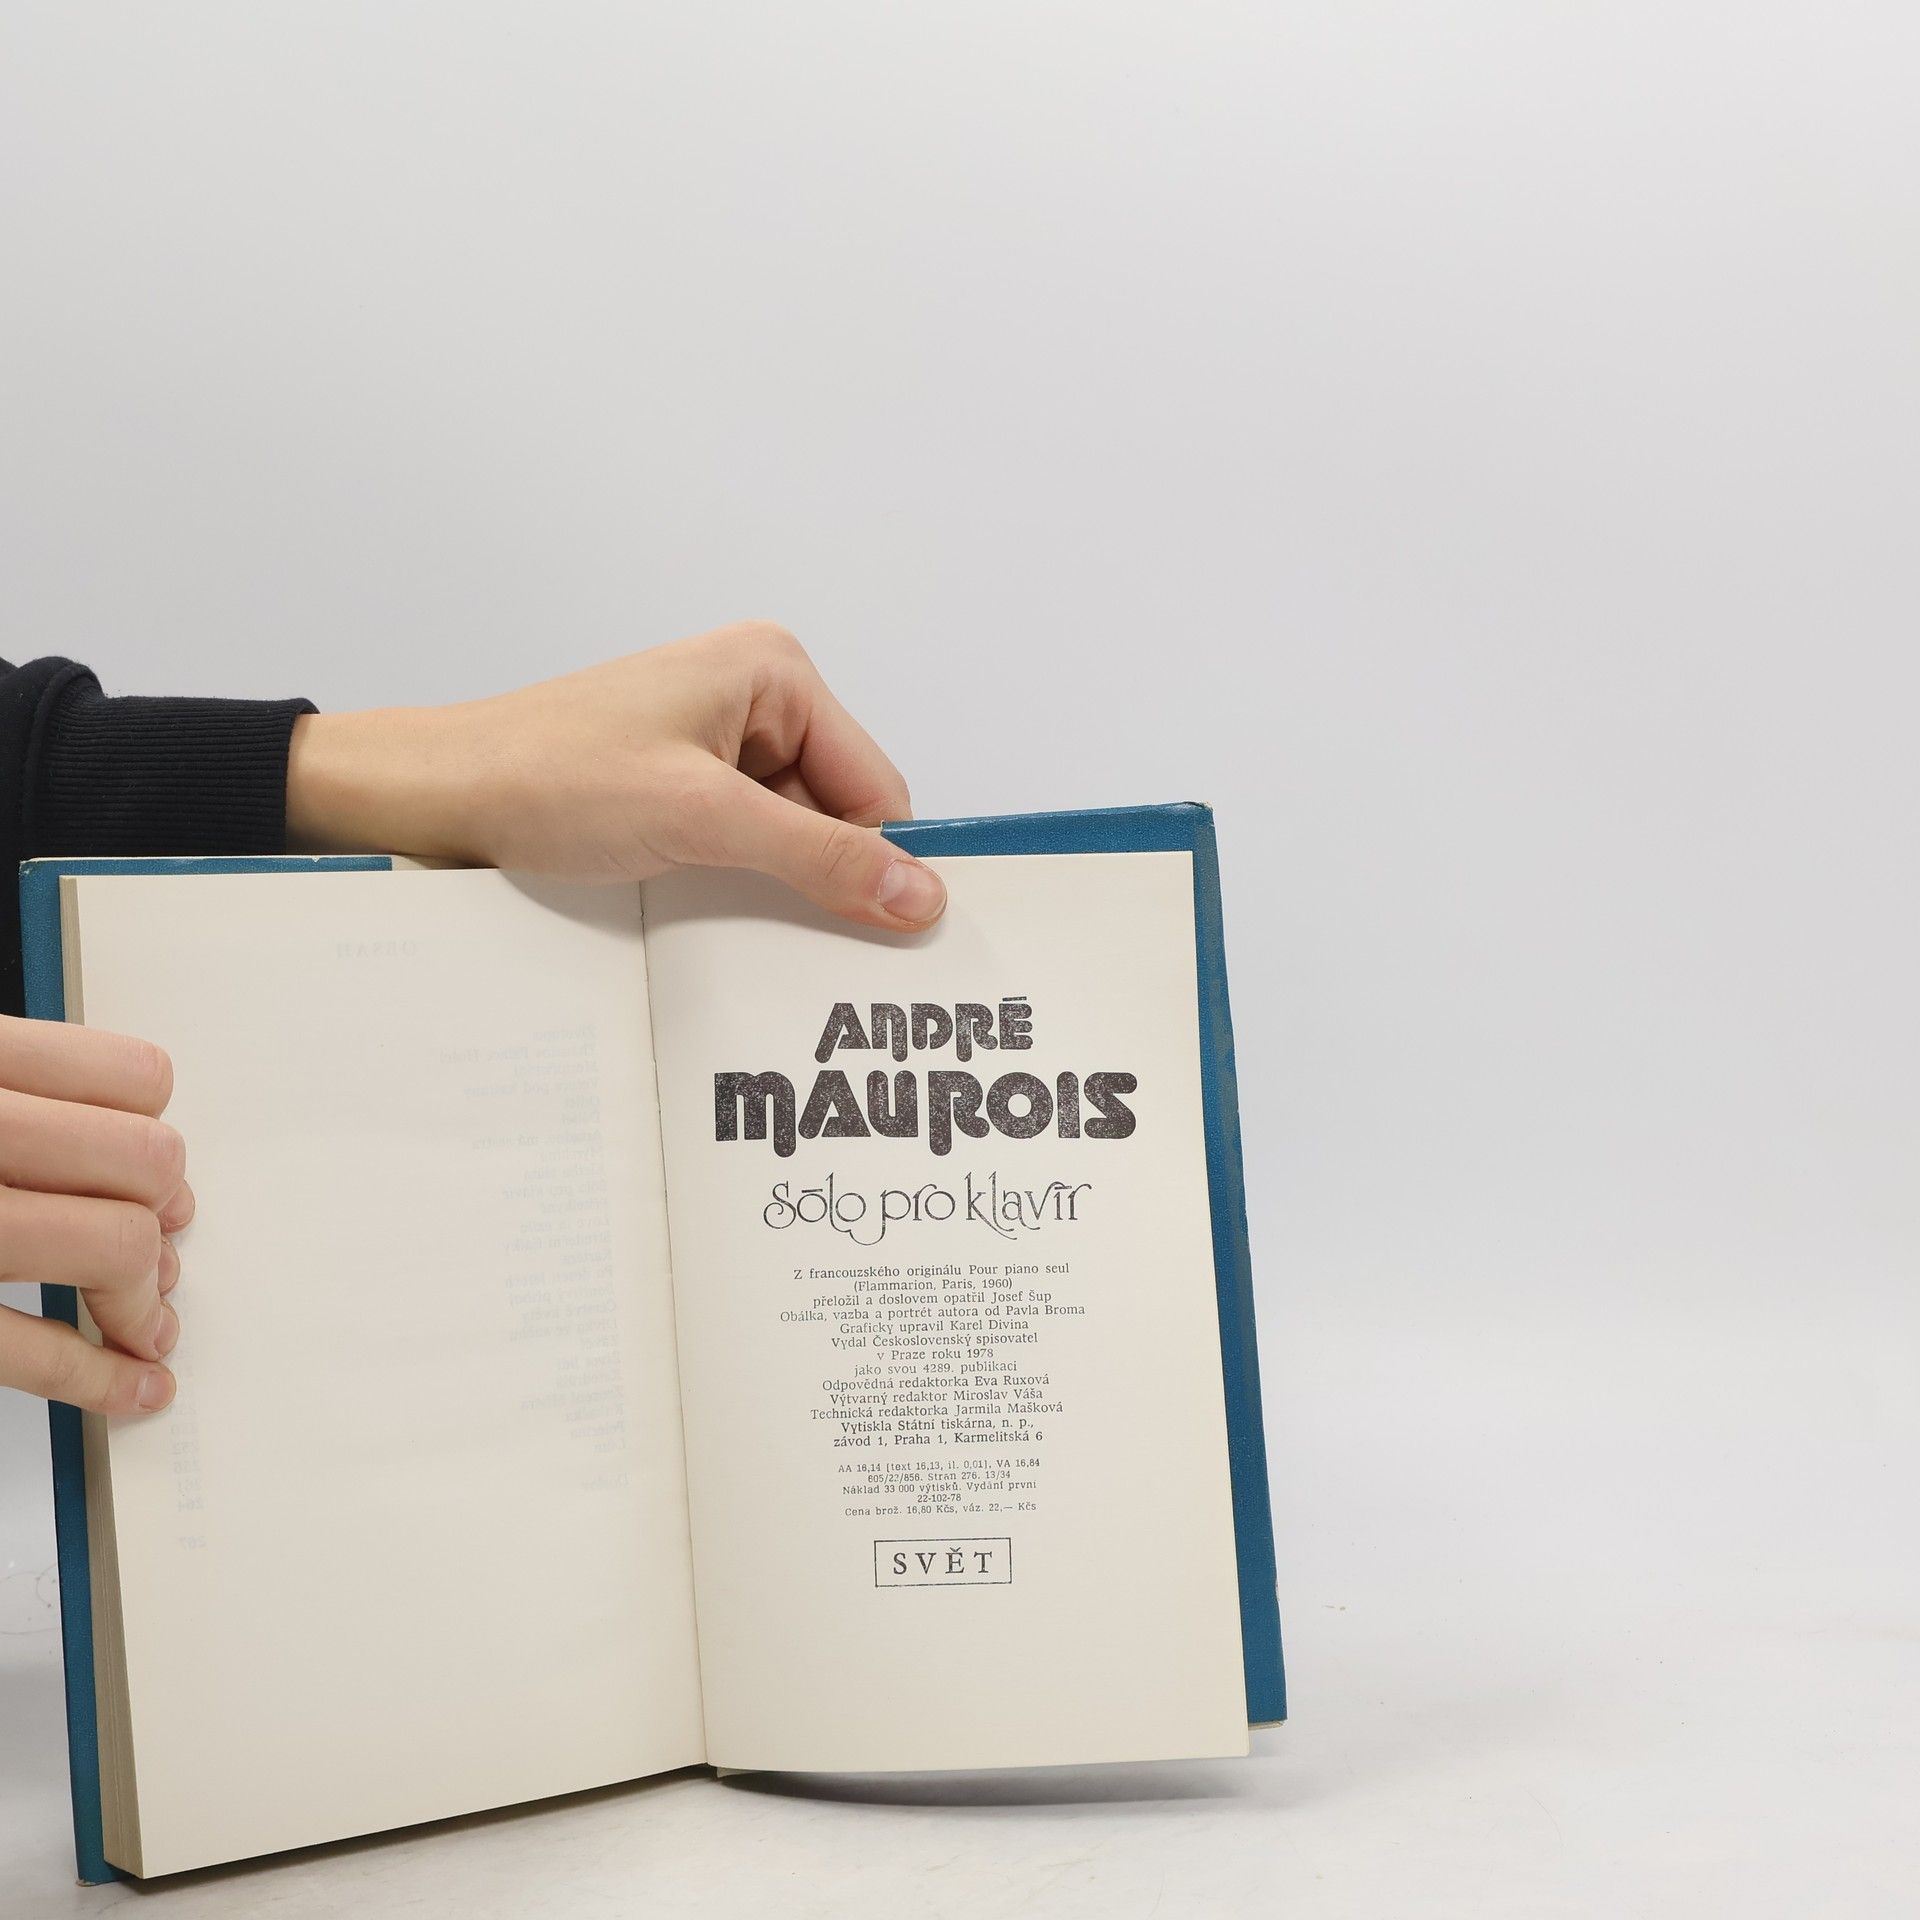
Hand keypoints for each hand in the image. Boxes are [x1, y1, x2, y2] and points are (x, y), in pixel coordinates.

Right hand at [0, 1017, 189, 1413]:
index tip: (159, 1176)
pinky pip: (30, 1349)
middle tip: (155, 1246)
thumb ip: (26, 1097)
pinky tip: (133, 1385)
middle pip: (143, 1160)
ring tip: (143, 1319)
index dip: (160, 1131)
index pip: (135, 1078)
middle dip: (162, 1211)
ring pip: (112, 1244)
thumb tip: (147, 1170)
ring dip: (143, 1298)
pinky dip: (100, 1379)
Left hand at [287, 622, 947, 930]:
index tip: (883, 935)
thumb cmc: (550, 777)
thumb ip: (820, 857)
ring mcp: (715, 742)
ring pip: (790, 836)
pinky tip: (699, 904)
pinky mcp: (682, 784)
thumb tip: (922, 895)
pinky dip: (734, 882)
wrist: (437, 794)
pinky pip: (745, 843)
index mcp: (774, 672)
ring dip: (768, 883)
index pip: (875, 785)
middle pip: (837, 812)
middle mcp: (754, 697)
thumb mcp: (703, 820)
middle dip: (816, 873)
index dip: (876, 861)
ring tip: (717, 904)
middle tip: (787, 931)